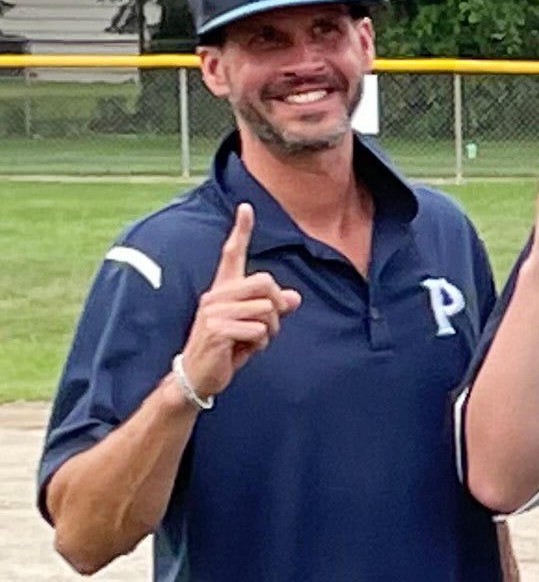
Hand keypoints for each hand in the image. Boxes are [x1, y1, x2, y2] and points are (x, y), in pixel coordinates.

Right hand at [176, 206, 299, 401]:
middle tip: (263, 328)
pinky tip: (241, 351)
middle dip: (275, 308)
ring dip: (268, 332)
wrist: (200, 374)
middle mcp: (216, 295)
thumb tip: (295, 297)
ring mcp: (213, 312)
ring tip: (248, 341)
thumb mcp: (254, 327)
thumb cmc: (228, 348)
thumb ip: (272, 310)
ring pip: (266, 310)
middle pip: (266, 283)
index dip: (241, 230)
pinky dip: (259, 345)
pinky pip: (258, 331)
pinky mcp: (216, 330)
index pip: (232, 254)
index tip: (247, 207)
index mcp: (223, 289)